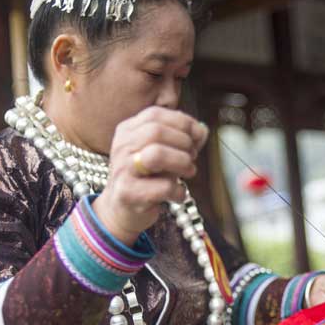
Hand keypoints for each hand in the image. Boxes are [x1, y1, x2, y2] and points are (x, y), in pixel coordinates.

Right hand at [92, 107, 209, 244]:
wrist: (122, 210)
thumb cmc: (147, 178)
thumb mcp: (162, 153)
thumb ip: (182, 138)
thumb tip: (202, 130)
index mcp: (127, 131)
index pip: (155, 114)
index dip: (182, 122)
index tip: (198, 135)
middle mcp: (122, 147)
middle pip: (156, 131)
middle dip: (183, 143)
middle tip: (191, 157)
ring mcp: (123, 170)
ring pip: (156, 155)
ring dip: (182, 162)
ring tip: (188, 172)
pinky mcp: (128, 194)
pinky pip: (162, 187)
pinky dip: (179, 191)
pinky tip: (177, 194)